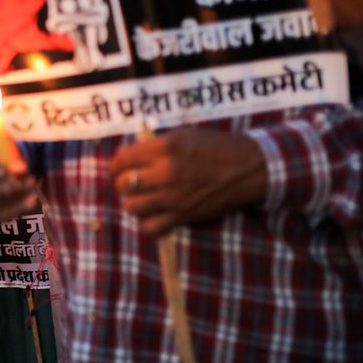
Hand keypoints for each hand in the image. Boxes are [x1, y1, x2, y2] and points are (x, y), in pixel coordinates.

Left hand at [109, 128, 266, 236]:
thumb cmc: (215, 146)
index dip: (114, 164)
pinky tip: (150, 214)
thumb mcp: (182, 135)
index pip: (123, 159)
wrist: (247, 168)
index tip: (116, 167)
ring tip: (138, 197)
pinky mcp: (183, 215)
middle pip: (123, 184)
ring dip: (131, 202)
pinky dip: (145, 222)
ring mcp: (173, 197)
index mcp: (164, 148)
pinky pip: (151, 227)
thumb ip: (155, 145)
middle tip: (126, 182)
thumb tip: (130, 156)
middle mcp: (165, 173)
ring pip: (132, 206)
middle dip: (120, 182)